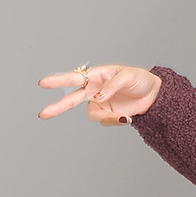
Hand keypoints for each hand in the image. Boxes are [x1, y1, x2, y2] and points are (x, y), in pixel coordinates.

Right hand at [38, 65, 161, 125]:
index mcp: (96, 75)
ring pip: (92, 114)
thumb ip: (112, 85)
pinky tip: (127, 117)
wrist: (152, 94)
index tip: (44, 83)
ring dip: (106, 118)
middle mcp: (94, 90)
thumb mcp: (128, 76)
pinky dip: (115, 121)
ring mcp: (99, 103)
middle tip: (43, 114)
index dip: (59, 81)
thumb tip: (97, 97)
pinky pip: (105, 121)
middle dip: (58, 106)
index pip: (75, 78)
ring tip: (124, 117)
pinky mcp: (107, 114)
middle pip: (72, 99)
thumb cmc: (139, 79)